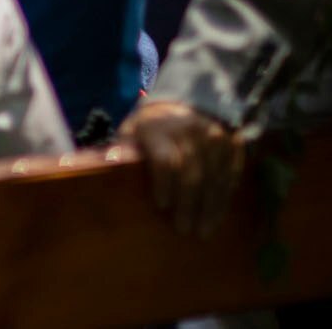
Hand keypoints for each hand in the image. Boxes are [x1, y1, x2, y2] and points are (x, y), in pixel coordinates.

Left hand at [121, 99, 245, 235]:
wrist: (187, 100)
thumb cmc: (151, 127)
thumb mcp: (131, 131)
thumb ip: (120, 150)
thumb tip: (99, 165)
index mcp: (159, 129)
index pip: (164, 160)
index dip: (164, 184)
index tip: (162, 206)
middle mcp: (189, 132)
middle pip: (192, 173)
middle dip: (188, 204)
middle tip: (185, 230)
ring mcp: (215, 137)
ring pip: (214, 178)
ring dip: (210, 207)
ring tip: (205, 231)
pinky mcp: (232, 144)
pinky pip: (231, 174)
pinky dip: (224, 197)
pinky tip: (218, 215)